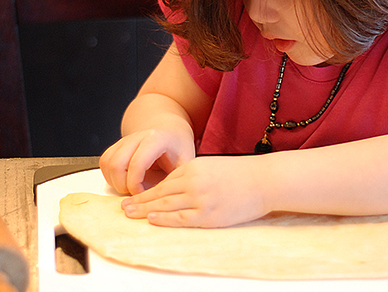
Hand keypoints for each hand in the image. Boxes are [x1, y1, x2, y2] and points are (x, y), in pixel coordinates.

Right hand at [99, 126, 194, 194]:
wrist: (170, 130)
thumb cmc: (178, 147)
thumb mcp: (186, 160)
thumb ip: (180, 178)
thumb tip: (169, 199)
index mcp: (156, 139)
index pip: (137, 163)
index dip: (136, 184)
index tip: (144, 195)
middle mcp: (137, 137)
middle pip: (116, 164)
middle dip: (123, 185)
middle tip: (136, 194)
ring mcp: (125, 140)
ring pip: (107, 163)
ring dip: (115, 182)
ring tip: (131, 189)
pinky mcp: (117, 146)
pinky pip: (104, 162)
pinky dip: (110, 177)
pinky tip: (125, 182)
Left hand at [122, 156, 268, 227]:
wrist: (265, 180)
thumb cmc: (242, 174)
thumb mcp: (212, 167)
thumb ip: (193, 174)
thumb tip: (176, 187)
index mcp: (193, 167)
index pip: (164, 181)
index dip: (147, 190)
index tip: (134, 194)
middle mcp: (193, 182)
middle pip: (159, 193)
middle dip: (139, 200)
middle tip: (123, 206)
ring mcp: (200, 199)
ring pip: (165, 205)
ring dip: (145, 210)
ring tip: (130, 214)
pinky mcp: (209, 215)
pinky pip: (181, 218)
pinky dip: (164, 219)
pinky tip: (152, 219)